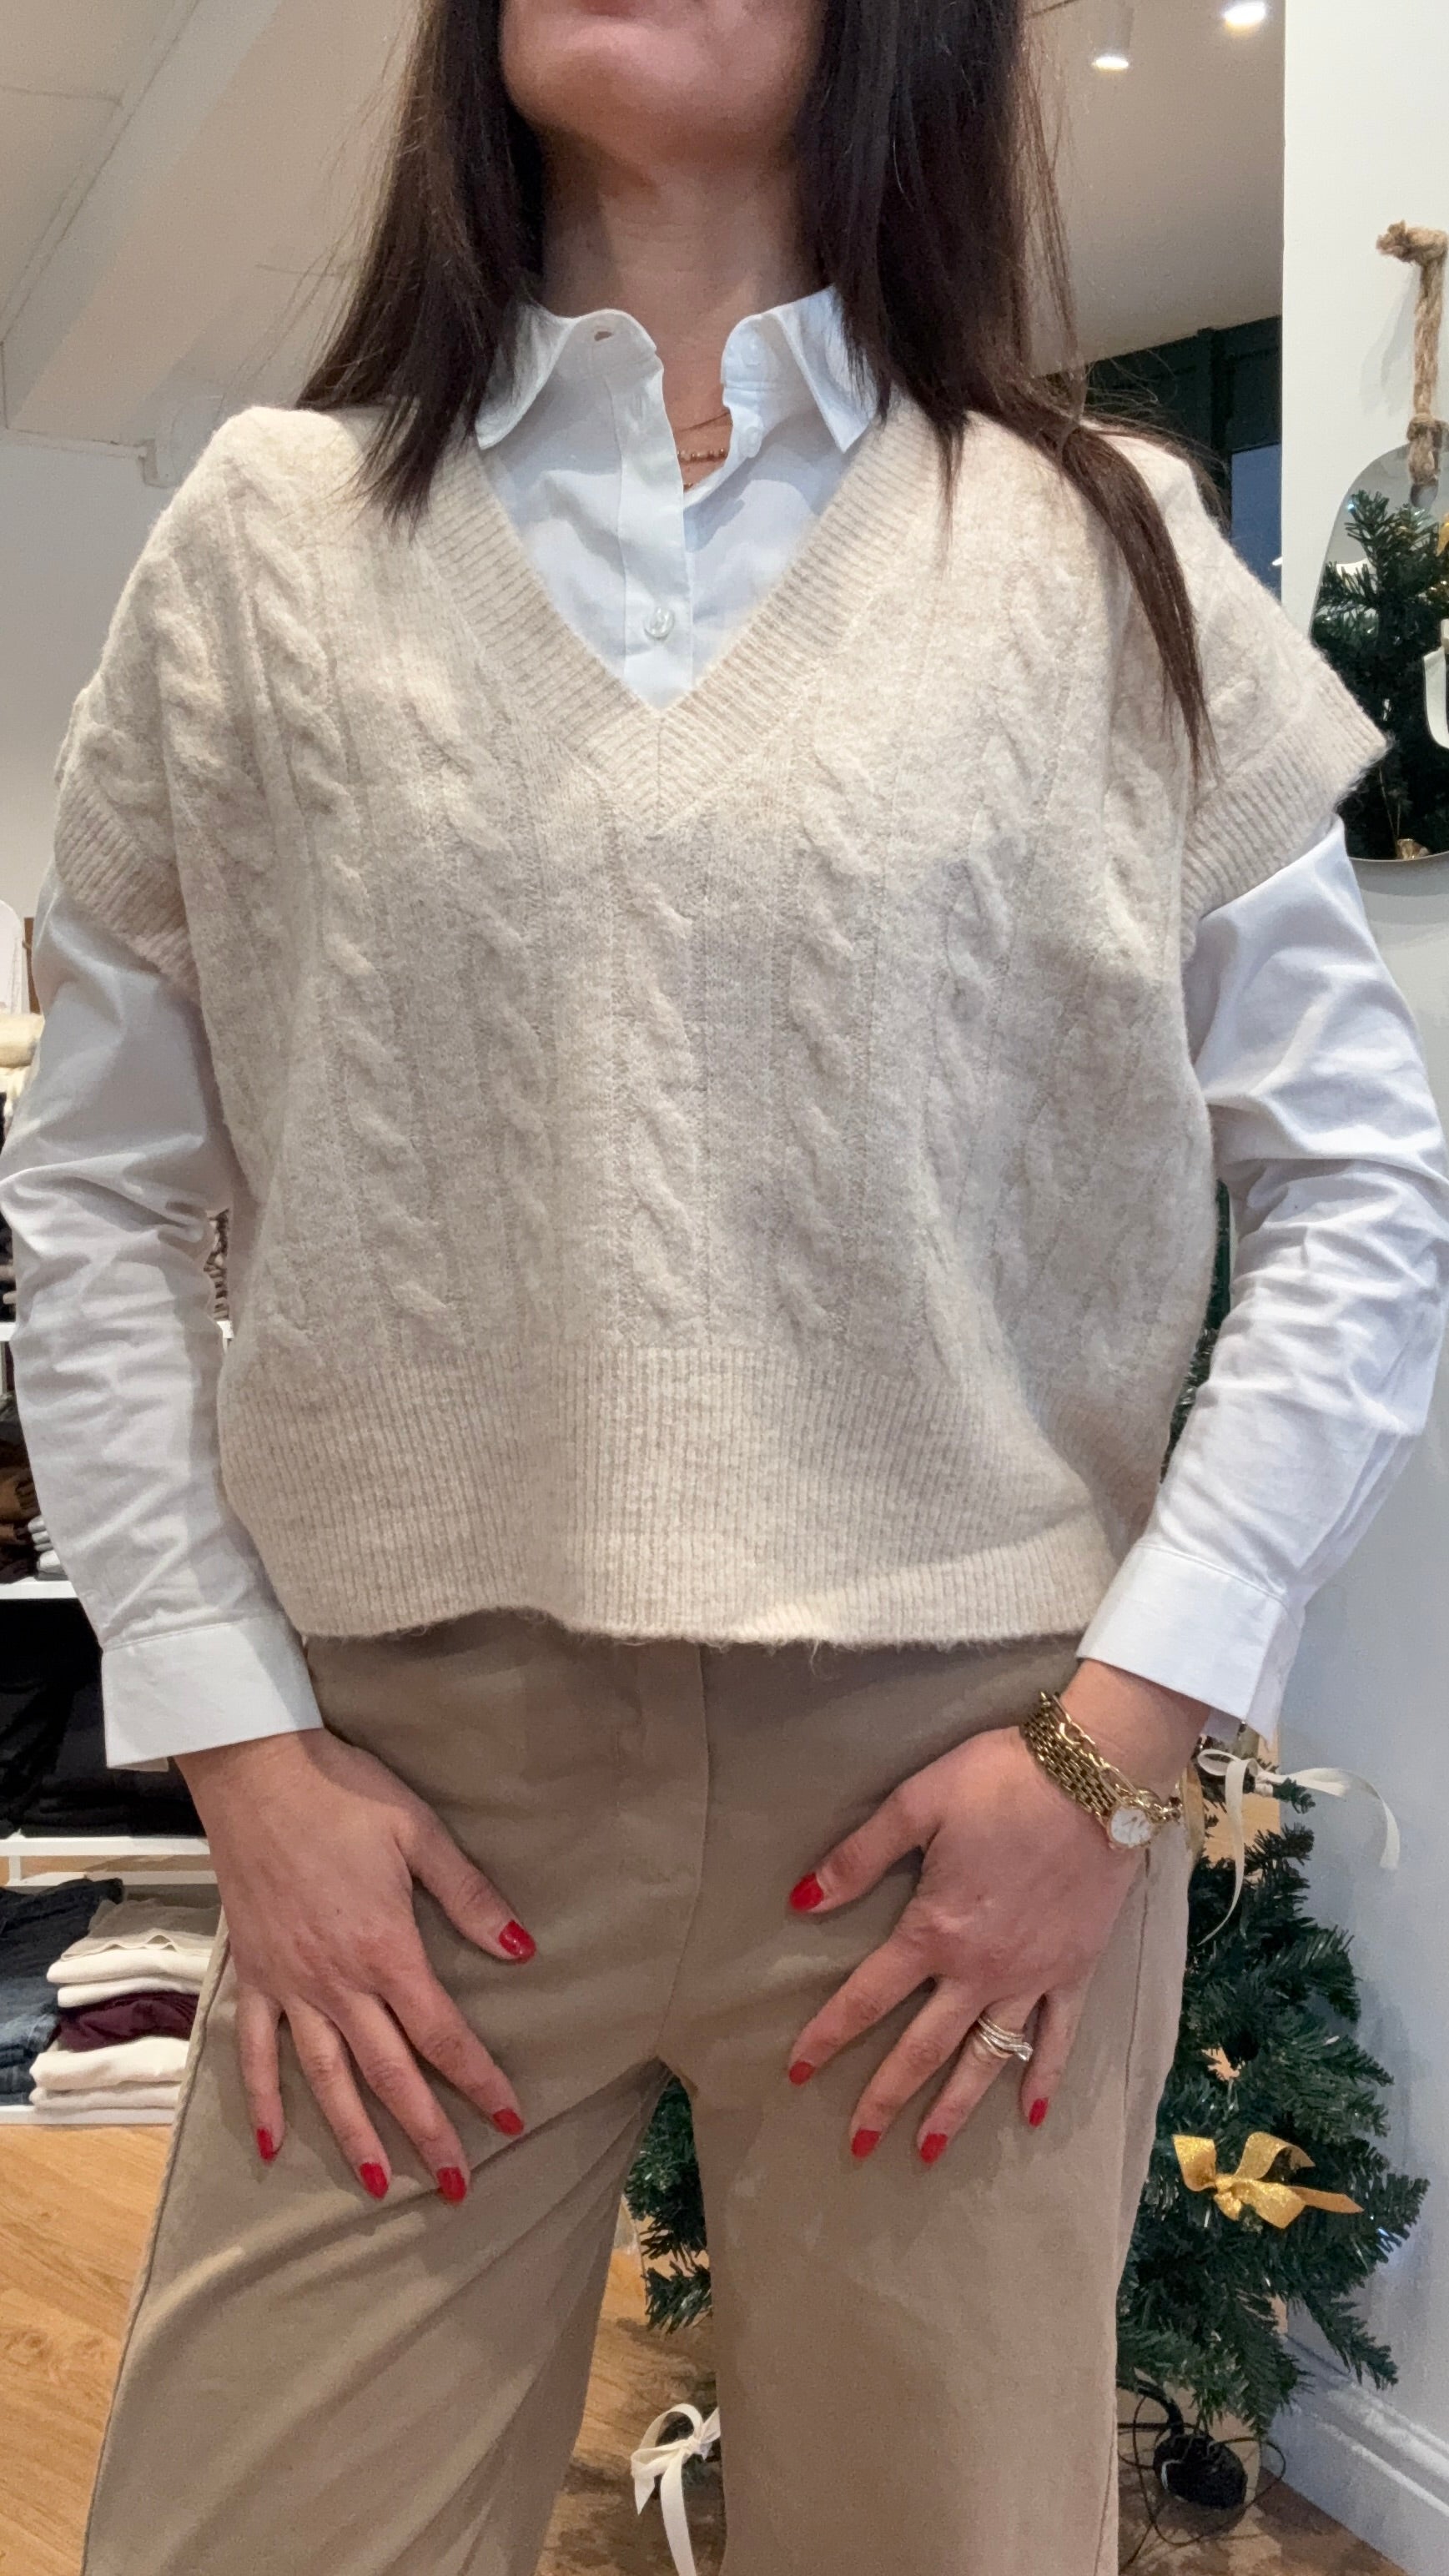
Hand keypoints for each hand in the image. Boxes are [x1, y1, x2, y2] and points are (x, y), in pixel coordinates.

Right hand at [177, 1728, 536, 2202]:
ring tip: (379, 2184)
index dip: (479, 2080)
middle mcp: (337, 1982)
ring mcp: (289, 1983)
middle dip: (427, 2131)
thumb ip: (470, 1897)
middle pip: (389, 2072)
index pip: (442, 2033)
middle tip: (456, 2186)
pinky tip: (273, 2144)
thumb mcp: (419, 1833)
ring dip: (353, 2134)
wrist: (255, 1774)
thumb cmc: (343, 1794)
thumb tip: (523, 1950)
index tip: (511, 2120)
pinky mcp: (252, 1974)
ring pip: (325, 2077)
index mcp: (385, 1950)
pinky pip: (253, 2050)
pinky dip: (261, 2100)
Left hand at [783, 1662, 1203, 2164]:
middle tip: (859, 2146)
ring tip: (928, 2151)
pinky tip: (1035, 2116)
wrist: (1096, 1775)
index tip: (797, 2073)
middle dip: (887, 2098)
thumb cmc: (1001, 1781)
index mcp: (934, 1930)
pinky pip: (1059, 2038)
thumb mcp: (917, 1803)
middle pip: (923, 2048)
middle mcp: (980, 1970)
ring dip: (956, 2108)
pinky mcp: (1077, 1970)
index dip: (828, 2036)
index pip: (867, 1997)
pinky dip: (1046, 2078)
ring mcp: (1032, 1977)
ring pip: (987, 2058)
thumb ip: (858, 1857)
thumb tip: (801, 1900)